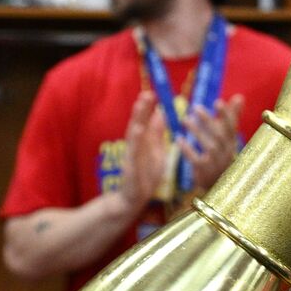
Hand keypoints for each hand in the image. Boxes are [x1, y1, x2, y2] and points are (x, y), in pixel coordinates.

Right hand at [117, 91, 167, 213]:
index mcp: (143, 142)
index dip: (148, 108)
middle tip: (147, 93)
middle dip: (142, 110)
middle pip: (138, 124)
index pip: (145, 122)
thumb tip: (160, 113)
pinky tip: (137, 131)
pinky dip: (135, 142)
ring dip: (137, 121)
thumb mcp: (156, 151)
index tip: (153, 92)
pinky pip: (133, 154)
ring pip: (133, 136)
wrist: (132, 198)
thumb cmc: (145, 174)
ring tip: (140, 107)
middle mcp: (136, 147)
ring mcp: (131, 157)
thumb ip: (157, 133)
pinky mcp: (130, 169)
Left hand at [179, 94, 243, 190]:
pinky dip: (188, 149)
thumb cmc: (222, 157)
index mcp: (232, 143)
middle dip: (209, 121)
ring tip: (185, 119)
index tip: (218, 102)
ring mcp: (216, 163)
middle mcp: (227, 152)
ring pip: (209, 146)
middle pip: (220, 135)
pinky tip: (178, 139)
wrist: (218, 187)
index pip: (232, 127)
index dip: (227, 115)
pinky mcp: (204, 172)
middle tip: (195, 107)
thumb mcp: (228, 138)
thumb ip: (233, 117)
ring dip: (197, 132)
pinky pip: (196, 159)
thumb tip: (239, 97)